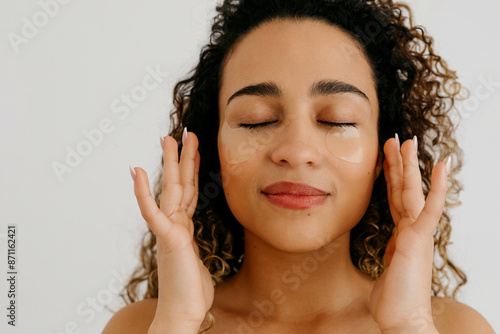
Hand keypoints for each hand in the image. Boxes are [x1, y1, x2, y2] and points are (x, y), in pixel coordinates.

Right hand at [130, 130, 213, 329]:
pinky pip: (153, 212)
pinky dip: (144, 192)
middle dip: (183, 157)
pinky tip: (138, 172)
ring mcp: (170, 229)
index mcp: (184, 227)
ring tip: (168, 139)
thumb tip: (188, 240)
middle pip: (181, 183)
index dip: (192, 170)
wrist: (183, 312)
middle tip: (183, 132)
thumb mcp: (196, 259)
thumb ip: (190, 244)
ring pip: (172, 189)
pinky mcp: (167, 238)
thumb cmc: (190, 290)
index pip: (190, 192)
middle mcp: (176, 224)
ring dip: (171, 163)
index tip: (193, 150)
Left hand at [369, 134, 448, 332]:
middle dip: (398, 163)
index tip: (385, 159)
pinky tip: (442, 166)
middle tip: (394, 139)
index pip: (394, 199)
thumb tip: (386, 253)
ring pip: (412, 192)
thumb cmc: (394, 299)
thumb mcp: (386, 269)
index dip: (390, 178)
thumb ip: (388, 255)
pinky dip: (437, 187)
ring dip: (410, 166)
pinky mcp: (419, 238)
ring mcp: (416, 233)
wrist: (403, 320)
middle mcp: (410, 230)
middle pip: (403, 189)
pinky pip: (430, 208)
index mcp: (401, 235)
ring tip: (408, 141)